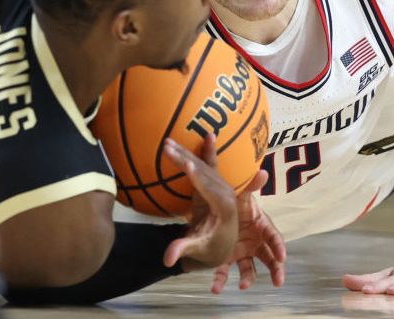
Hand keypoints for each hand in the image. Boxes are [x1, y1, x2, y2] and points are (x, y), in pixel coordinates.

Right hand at [162, 136, 237, 270]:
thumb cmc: (208, 248)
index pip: (210, 192)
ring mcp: (222, 187)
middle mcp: (226, 195)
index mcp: (224, 210)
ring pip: (204, 167)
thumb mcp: (195, 249)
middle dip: (186, 160)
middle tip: (167, 147)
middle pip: (205, 174)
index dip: (198, 179)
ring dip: (186, 154)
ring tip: (168, 142)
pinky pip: (211, 165)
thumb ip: (183, 250)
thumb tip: (168, 258)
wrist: (221, 244)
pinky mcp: (216, 184)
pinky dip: (208, 150)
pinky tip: (209, 135)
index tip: (188, 165)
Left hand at [210, 170, 286, 293]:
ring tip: (242, 285)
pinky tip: (215, 289)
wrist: (216, 209)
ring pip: (249, 269)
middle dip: (276, 269)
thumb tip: (263, 172)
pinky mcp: (228, 259)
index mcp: (261, 226)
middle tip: (278, 281)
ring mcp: (242, 252)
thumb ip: (251, 186)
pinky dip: (220, 281)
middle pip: (269, 258)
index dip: (279, 247)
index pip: (274, 238)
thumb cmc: (235, 202)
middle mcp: (255, 242)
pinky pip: (225, 272)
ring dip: (247, 278)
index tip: (282, 257)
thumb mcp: (241, 194)